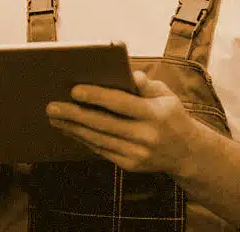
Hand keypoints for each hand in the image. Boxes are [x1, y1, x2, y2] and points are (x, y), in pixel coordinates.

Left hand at [46, 71, 198, 174]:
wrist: (187, 153)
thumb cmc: (170, 115)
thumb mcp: (166, 95)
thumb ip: (146, 84)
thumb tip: (129, 74)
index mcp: (156, 115)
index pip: (121, 104)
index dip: (97, 97)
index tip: (74, 90)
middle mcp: (147, 136)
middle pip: (104, 124)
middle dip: (75, 115)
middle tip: (52, 106)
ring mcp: (138, 154)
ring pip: (99, 140)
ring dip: (73, 128)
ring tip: (54, 117)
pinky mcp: (131, 165)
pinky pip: (102, 150)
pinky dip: (83, 139)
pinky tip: (69, 130)